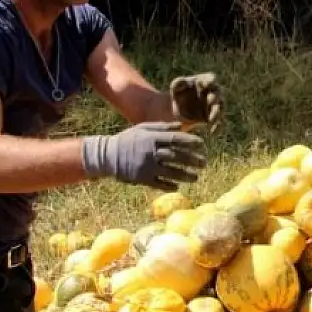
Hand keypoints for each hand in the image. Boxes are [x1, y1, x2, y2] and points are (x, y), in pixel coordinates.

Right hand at [81, 122, 206, 191]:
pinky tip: (178, 186)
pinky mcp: (141, 179)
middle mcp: (150, 152)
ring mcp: (146, 166)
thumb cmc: (128, 140)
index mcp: (151, 138)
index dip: (190, 142)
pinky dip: (169, 185)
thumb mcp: (142, 128)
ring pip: (170, 172)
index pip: (175, 139)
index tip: (202, 145)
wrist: (107, 155)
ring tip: (196, 177)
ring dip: (185, 175)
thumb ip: (162, 127)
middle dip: (192, 160)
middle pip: (176, 156)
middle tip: (204, 163)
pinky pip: (159, 183)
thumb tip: (182, 125)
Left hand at [170, 73, 223, 129]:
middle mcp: (214, 93)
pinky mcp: (214, 118)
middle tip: (210, 101)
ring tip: (210, 121)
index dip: (210, 81)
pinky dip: (217, 128)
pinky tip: (212, 133)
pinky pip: (220, 123)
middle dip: (215, 98)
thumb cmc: (179, 93)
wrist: (178, 108)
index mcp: (206, 82)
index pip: (211, 79)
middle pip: (218, 94)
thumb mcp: (176, 87)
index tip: (206, 84)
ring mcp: (216, 106)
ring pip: (220, 109)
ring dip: (217, 114)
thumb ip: (178, 83)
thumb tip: (183, 82)